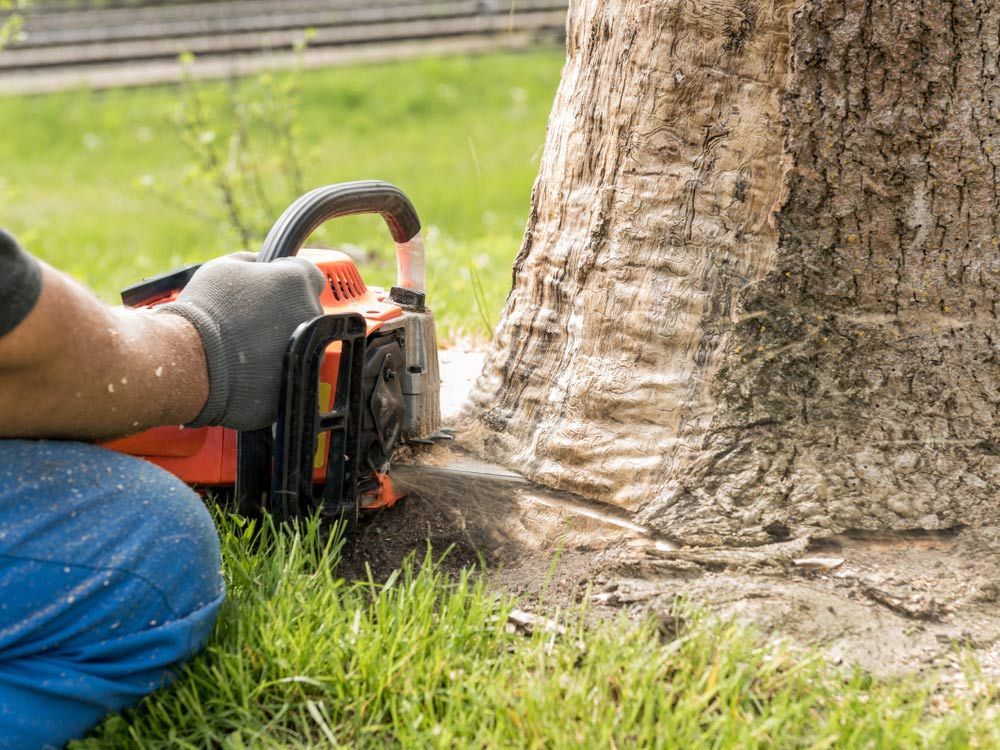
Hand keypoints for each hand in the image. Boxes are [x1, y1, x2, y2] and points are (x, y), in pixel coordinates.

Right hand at [157, 252, 325, 430]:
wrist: (192, 360)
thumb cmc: (206, 308)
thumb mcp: (223, 267)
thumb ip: (251, 261)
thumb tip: (260, 262)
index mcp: (296, 281)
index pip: (309, 275)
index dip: (288, 280)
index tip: (271, 288)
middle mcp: (310, 313)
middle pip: (305, 309)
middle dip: (285, 311)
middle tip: (252, 319)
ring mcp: (307, 348)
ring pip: (302, 341)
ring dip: (282, 340)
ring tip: (248, 345)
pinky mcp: (297, 379)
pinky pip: (290, 370)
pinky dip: (274, 369)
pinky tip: (250, 366)